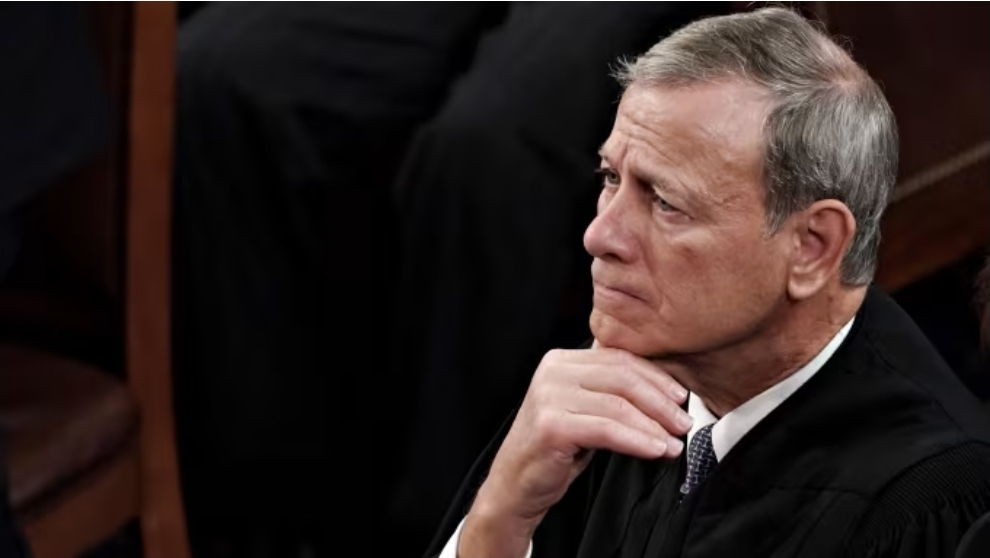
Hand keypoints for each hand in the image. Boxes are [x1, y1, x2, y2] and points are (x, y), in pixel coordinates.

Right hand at [458, 344, 691, 557]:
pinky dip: (637, 440)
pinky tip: (655, 450)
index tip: (680, 397)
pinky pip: (607, 429)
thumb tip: (666, 390)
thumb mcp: (584, 410)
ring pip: (618, 405)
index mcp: (561, 360)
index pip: (619, 359)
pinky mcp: (551, 424)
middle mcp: (552, 370)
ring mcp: (548, 396)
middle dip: (660, 402)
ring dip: (654, 426)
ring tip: (674, 443)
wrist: (515, 484)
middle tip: (683, 422)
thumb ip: (611, 391)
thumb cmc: (554, 449)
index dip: (655, 377)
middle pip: (622, 377)